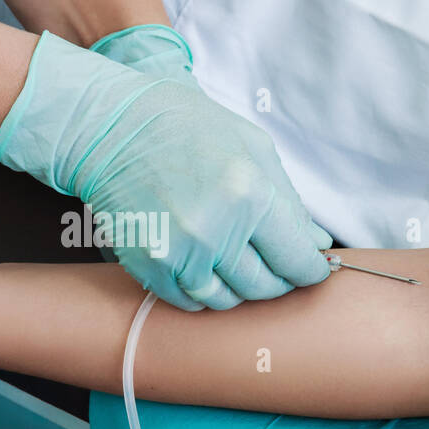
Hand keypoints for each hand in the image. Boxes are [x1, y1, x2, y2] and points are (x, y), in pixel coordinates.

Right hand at [0, 30, 331, 310]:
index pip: (296, 261)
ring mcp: (178, 252)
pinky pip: (188, 301)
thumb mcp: (252, 147)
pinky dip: (200, 291)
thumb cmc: (187, 128)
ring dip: (236, 288)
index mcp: (250, 195)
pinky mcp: (149, 265)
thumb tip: (317, 245)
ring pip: (226, 300)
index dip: (309, 271)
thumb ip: (289, 201)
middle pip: (264, 287)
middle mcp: (215, 230)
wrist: (111, 128)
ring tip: (233, 261)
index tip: (310, 271)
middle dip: (276, 281)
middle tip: (272, 265)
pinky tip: (201, 265)